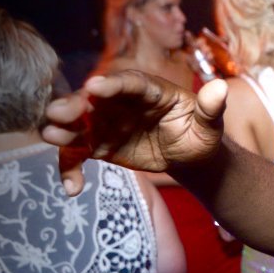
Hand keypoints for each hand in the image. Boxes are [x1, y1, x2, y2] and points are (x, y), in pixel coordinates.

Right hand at [43, 72, 227, 195]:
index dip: (111, 85)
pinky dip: (71, 169)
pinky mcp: (98, 144)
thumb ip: (211, 108)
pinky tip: (72, 188)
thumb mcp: (209, 123)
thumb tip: (221, 88)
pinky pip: (79, 154)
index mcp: (149, 90)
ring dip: (63, 131)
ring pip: (78, 124)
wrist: (189, 156)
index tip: (93, 88)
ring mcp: (106, 122)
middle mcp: (121, 102)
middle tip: (57, 115)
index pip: (129, 84)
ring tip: (52, 138)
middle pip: (94, 100)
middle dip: (75, 106)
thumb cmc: (200, 132)